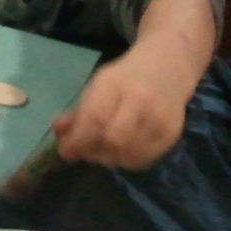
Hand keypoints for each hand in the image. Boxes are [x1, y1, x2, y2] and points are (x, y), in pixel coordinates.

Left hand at [52, 55, 184, 168]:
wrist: (166, 68)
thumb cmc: (125, 78)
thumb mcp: (98, 85)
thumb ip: (78, 110)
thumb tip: (59, 133)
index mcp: (116, 85)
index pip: (95, 118)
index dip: (78, 140)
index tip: (65, 151)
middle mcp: (141, 102)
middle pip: (113, 140)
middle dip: (92, 151)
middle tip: (83, 151)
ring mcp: (160, 119)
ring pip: (128, 154)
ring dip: (108, 159)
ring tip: (100, 151)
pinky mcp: (172, 134)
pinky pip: (144, 159)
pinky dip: (126, 161)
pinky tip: (119, 153)